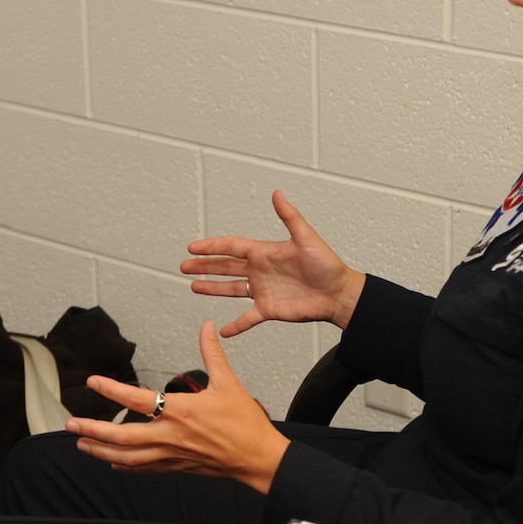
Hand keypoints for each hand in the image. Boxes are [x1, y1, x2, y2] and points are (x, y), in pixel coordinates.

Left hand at [66, 324, 289, 493]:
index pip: (137, 400)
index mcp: (180, 412)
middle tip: (70, 423)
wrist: (259, 460)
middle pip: (122, 436)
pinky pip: (144, 469)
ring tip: (81, 443)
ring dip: (101, 450)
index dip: (112, 390)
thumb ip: (212, 354)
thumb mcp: (229, 383)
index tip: (92, 382)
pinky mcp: (176, 467)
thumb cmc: (246, 425)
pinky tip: (112, 463)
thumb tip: (206, 327)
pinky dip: (125, 466)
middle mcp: (170, 436)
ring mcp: (171, 455)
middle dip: (93, 429)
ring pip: (127, 457)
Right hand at [181, 190, 364, 335]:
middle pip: (225, 267)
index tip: (192, 247)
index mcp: (264, 252)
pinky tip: (223, 330)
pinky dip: (236, 325)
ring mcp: (263, 290)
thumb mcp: (306, 237)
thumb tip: (278, 193)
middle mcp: (260, 270)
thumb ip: (289, 216)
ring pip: (230, 289)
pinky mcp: (269, 309)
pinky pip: (247, 318)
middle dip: (204, 266)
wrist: (339, 294)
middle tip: (183, 265)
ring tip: (193, 286)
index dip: (211, 247)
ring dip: (212, 288)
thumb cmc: (327, 264)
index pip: (231, 247)